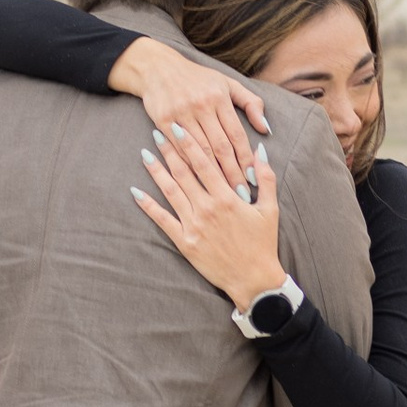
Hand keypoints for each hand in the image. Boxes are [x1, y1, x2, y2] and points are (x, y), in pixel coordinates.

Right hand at [106, 36, 267, 190]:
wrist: (158, 69)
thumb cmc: (198, 78)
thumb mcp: (227, 84)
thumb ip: (251, 103)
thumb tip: (266, 128)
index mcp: (219, 98)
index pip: (236, 134)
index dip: (246, 159)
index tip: (255, 178)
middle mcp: (201, 106)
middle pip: (220, 147)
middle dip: (232, 173)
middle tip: (242, 194)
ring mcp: (181, 114)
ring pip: (200, 152)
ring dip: (213, 175)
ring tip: (224, 194)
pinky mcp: (162, 121)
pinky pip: (179, 150)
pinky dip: (190, 167)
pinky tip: (199, 182)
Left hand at [133, 114, 285, 310]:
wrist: (253, 279)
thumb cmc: (263, 243)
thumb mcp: (270, 209)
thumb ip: (266, 178)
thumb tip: (260, 150)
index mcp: (227, 197)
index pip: (204, 163)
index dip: (189, 144)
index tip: (178, 127)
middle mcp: (208, 208)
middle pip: (184, 173)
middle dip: (169, 151)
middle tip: (157, 131)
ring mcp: (194, 225)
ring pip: (171, 192)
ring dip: (157, 172)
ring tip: (145, 154)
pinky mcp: (185, 242)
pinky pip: (162, 220)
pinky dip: (148, 206)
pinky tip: (136, 192)